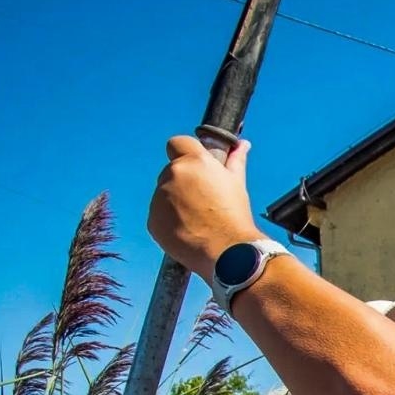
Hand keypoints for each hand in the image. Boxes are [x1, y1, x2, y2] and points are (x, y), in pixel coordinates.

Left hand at [148, 135, 261, 279]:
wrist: (227, 252)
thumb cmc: (234, 217)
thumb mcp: (237, 184)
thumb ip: (235, 161)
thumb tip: (241, 145)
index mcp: (194, 162)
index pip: (177, 142)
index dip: (186, 152)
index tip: (196, 166)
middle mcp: (172, 176)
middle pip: (172, 171)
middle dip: (184, 182)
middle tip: (204, 200)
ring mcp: (159, 198)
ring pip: (164, 194)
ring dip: (176, 202)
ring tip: (198, 219)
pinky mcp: (153, 220)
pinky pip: (159, 215)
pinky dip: (170, 221)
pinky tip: (189, 230)